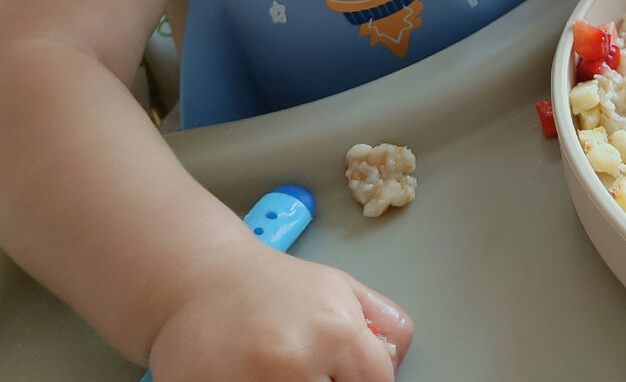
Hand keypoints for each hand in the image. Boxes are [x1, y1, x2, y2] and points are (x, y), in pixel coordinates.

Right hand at [145, 242, 410, 380]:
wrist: (201, 279)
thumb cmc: (274, 285)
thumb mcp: (339, 288)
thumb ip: (379, 322)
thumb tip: (397, 359)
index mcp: (337, 332)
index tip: (351, 378)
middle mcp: (298, 362)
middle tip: (312, 372)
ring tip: (278, 373)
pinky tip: (252, 378)